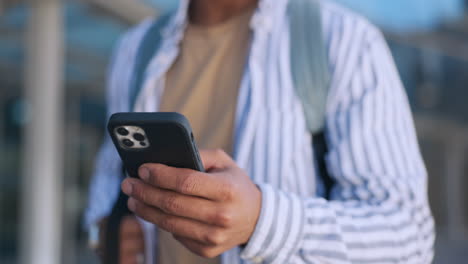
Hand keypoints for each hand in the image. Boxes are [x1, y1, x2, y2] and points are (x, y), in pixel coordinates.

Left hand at [121, 149, 261, 257]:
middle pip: (172, 204)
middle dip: (145, 192)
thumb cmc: (235, 185)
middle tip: (128, 184)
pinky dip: (163, 222)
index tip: (142, 169)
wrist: (256, 218)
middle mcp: (222, 215)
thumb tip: (165, 157)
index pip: (186, 182)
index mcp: (227, 189)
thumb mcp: (224, 162)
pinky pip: (176, 235)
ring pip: (169, 223)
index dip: (160, 176)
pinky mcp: (207, 250)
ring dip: (146, 210)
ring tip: (133, 199)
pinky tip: (155, 211)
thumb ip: (198, 155)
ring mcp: (214, 236)